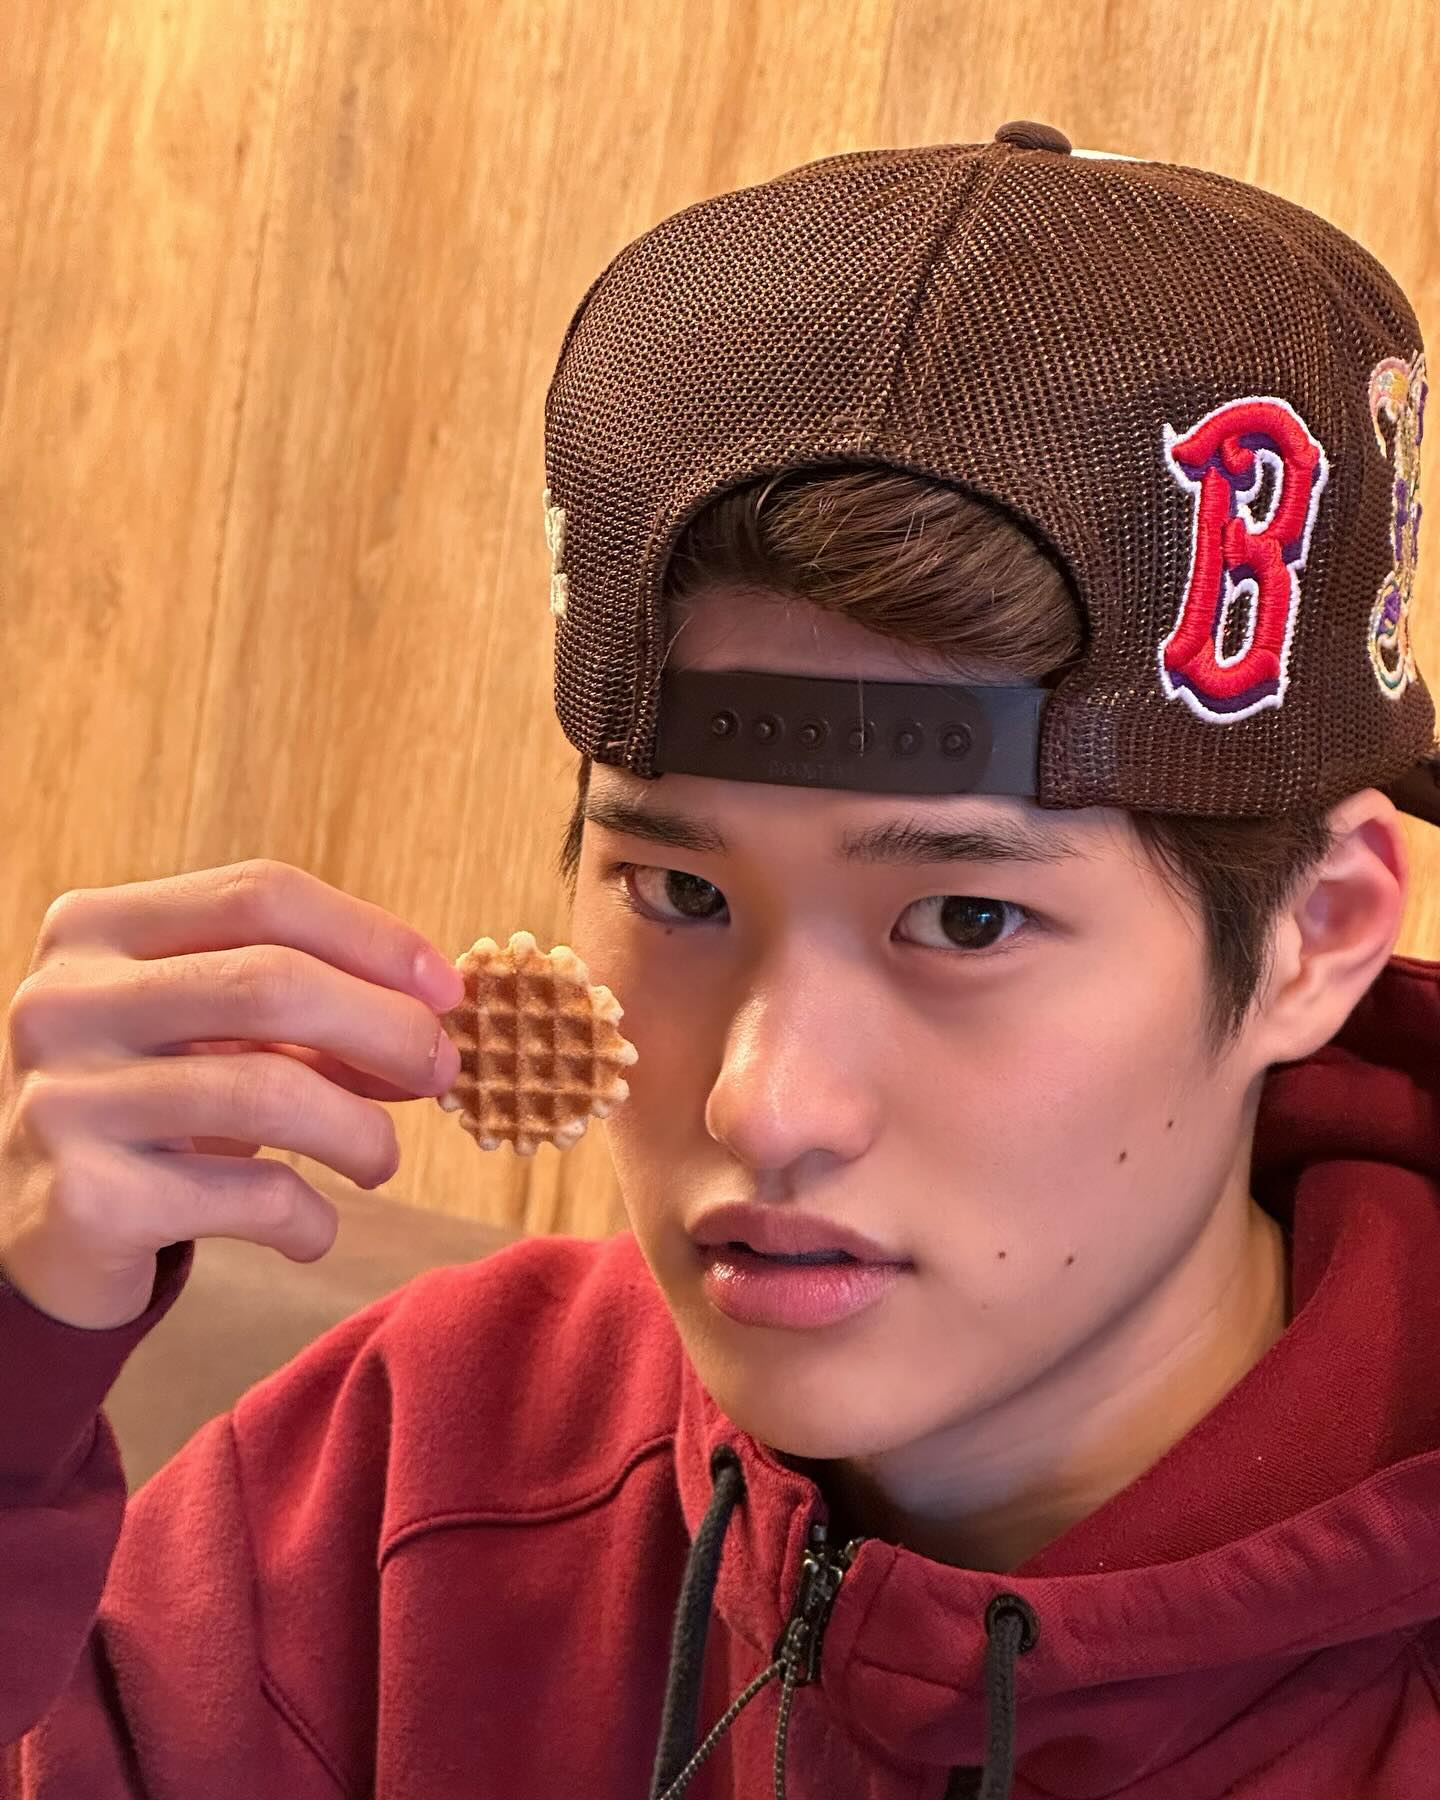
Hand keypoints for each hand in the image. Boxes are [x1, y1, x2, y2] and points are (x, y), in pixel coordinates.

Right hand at [0, 859, 464, 1328]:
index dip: (374, 937)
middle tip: (442, 1073)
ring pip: (266, 1092)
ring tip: (382, 1159)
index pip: (262, 894)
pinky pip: (245, 1197)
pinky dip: (309, 1218)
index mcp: (98, 928)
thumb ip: (317, 1009)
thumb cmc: (159, 1104)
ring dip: (361, 1131)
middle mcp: (65, 1000)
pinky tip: (314, 1229)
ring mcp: (63, 1099)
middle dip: (387, 1027)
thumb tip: (440, 1016)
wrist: (43, 1229)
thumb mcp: (221, 1034)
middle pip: (269, 981)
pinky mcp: (83, 1201)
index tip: (449, 990)